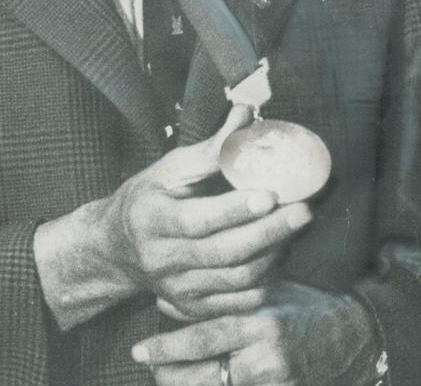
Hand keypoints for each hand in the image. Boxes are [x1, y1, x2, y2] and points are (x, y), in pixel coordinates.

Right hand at [98, 106, 312, 320]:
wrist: (117, 248)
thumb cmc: (150, 198)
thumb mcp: (171, 168)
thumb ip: (212, 148)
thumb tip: (246, 114)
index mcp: (151, 220)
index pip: (197, 220)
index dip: (235, 210)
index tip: (270, 195)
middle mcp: (162, 260)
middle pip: (224, 252)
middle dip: (270, 232)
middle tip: (304, 209)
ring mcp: (177, 289)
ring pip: (236, 279)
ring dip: (274, 254)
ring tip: (296, 227)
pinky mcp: (192, 307)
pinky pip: (238, 303)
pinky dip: (266, 281)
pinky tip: (280, 254)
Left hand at [132, 282, 380, 385]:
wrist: (352, 337)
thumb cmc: (308, 308)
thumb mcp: (273, 293)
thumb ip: (234, 296)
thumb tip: (185, 290)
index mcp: (262, 325)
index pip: (205, 339)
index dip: (167, 347)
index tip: (139, 348)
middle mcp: (264, 360)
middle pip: (199, 377)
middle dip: (167, 372)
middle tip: (147, 361)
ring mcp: (272, 383)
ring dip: (183, 384)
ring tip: (166, 372)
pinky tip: (197, 380)